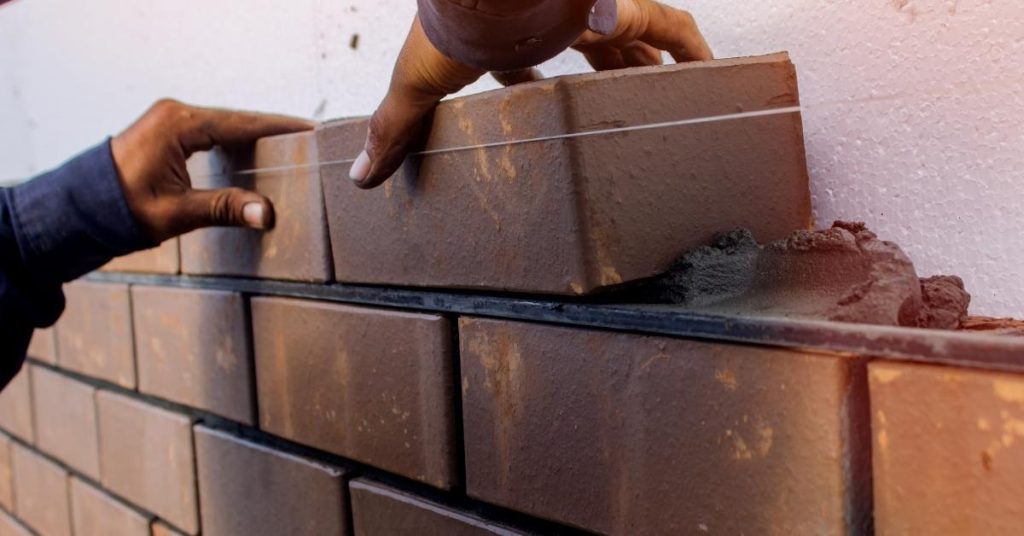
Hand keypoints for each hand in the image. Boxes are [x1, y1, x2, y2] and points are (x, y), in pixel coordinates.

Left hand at [111, 100, 313, 242]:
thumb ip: (225, 209)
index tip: (311, 131)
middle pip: (238, 121)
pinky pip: (211, 133)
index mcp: (178, 123)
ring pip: (226, 127)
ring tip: (291, 150)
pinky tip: (255, 156)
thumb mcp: (177, 212)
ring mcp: (170, 121)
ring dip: (255, 139)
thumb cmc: (119, 210)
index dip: (280, 129)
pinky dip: (235, 144)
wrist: (77, 211)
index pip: (242, 123)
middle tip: (310, 143)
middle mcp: (175, 114)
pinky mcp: (167, 133)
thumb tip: (267, 214)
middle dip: (273, 134)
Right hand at [351, 1, 711, 189]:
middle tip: (615, 111)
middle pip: (590, 49)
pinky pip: (668, 24)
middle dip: (602, 77)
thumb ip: (395, 128)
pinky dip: (686, 49)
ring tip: (669, 103)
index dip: (531, 81)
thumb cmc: (447, 24)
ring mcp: (590, 7)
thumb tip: (358, 177)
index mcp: (512, 32)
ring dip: (649, 66)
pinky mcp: (620, 3)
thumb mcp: (420, 85)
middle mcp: (555, 16)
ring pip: (633, 37)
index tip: (538, 102)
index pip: (529, 58)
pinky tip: (706, 75)